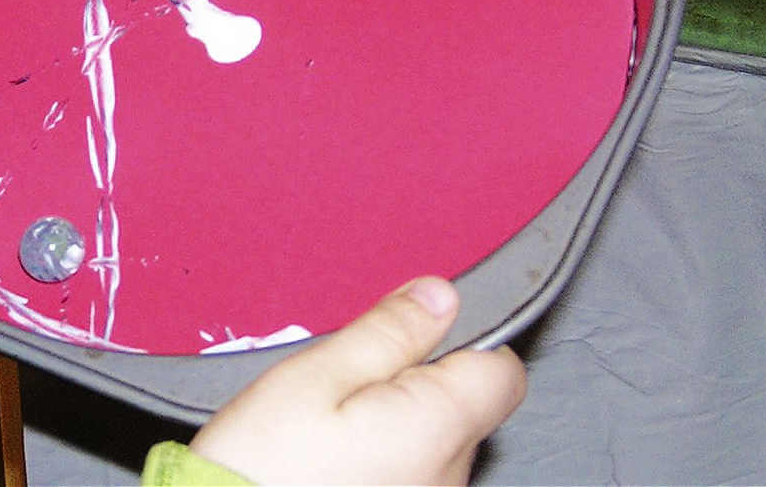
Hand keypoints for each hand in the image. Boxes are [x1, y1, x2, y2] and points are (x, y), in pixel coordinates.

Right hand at [190, 277, 525, 484]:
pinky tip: (332, 455)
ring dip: (397, 419)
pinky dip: (382, 455)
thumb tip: (438, 296)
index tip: (414, 329)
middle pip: (463, 403)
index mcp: (439, 426)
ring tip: (331, 420)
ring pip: (434, 439)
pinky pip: (411, 471)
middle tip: (349, 376)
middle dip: (416, 377)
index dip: (461, 337)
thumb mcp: (316, 375)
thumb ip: (388, 333)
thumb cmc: (264, 469)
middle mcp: (449, 474)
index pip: (500, 367)